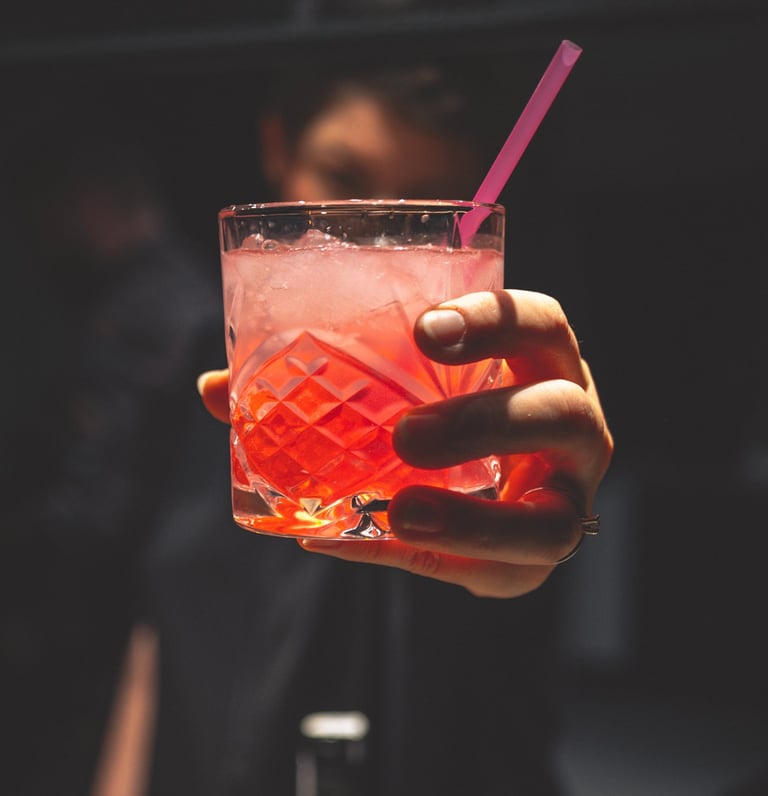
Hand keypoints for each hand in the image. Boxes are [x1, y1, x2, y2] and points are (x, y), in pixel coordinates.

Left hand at [197, 289, 612, 597]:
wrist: (488, 483)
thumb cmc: (439, 413)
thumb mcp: (398, 385)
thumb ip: (319, 385)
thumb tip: (215, 387)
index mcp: (540, 361)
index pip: (540, 323)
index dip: (493, 321)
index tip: (424, 330)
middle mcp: (573, 424)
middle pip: (559, 414)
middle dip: (484, 423)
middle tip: (405, 437)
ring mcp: (567, 497)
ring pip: (552, 521)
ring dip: (473, 523)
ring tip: (400, 514)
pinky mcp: (538, 556)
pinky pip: (497, 573)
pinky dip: (427, 563)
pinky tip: (357, 545)